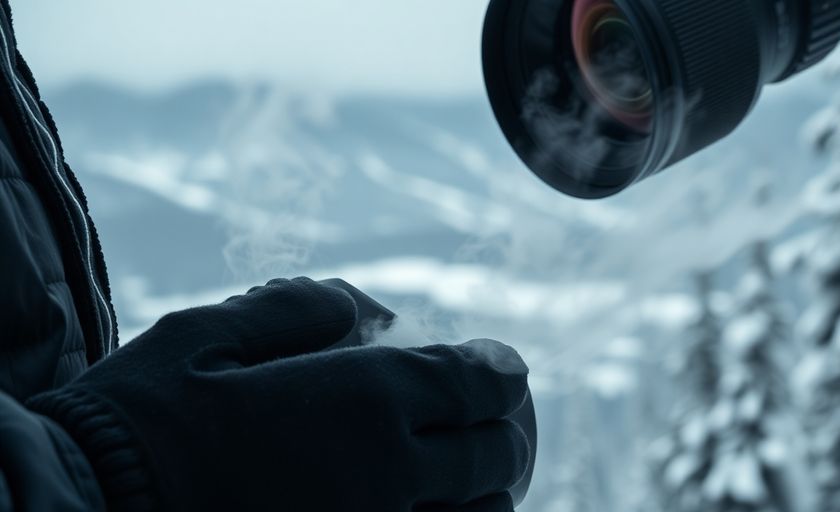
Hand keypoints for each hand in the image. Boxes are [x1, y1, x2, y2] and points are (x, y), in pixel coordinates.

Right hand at [29, 277, 529, 511]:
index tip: (504, 367)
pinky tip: (440, 506)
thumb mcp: (206, 331)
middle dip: (505, 425)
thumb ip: (299, 308)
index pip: (473, 381)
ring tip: (481, 471)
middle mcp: (390, 475)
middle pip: (495, 450)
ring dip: (493, 484)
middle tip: (497, 414)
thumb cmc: (138, 422)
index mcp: (363, 402)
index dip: (498, 369)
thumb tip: (366, 307)